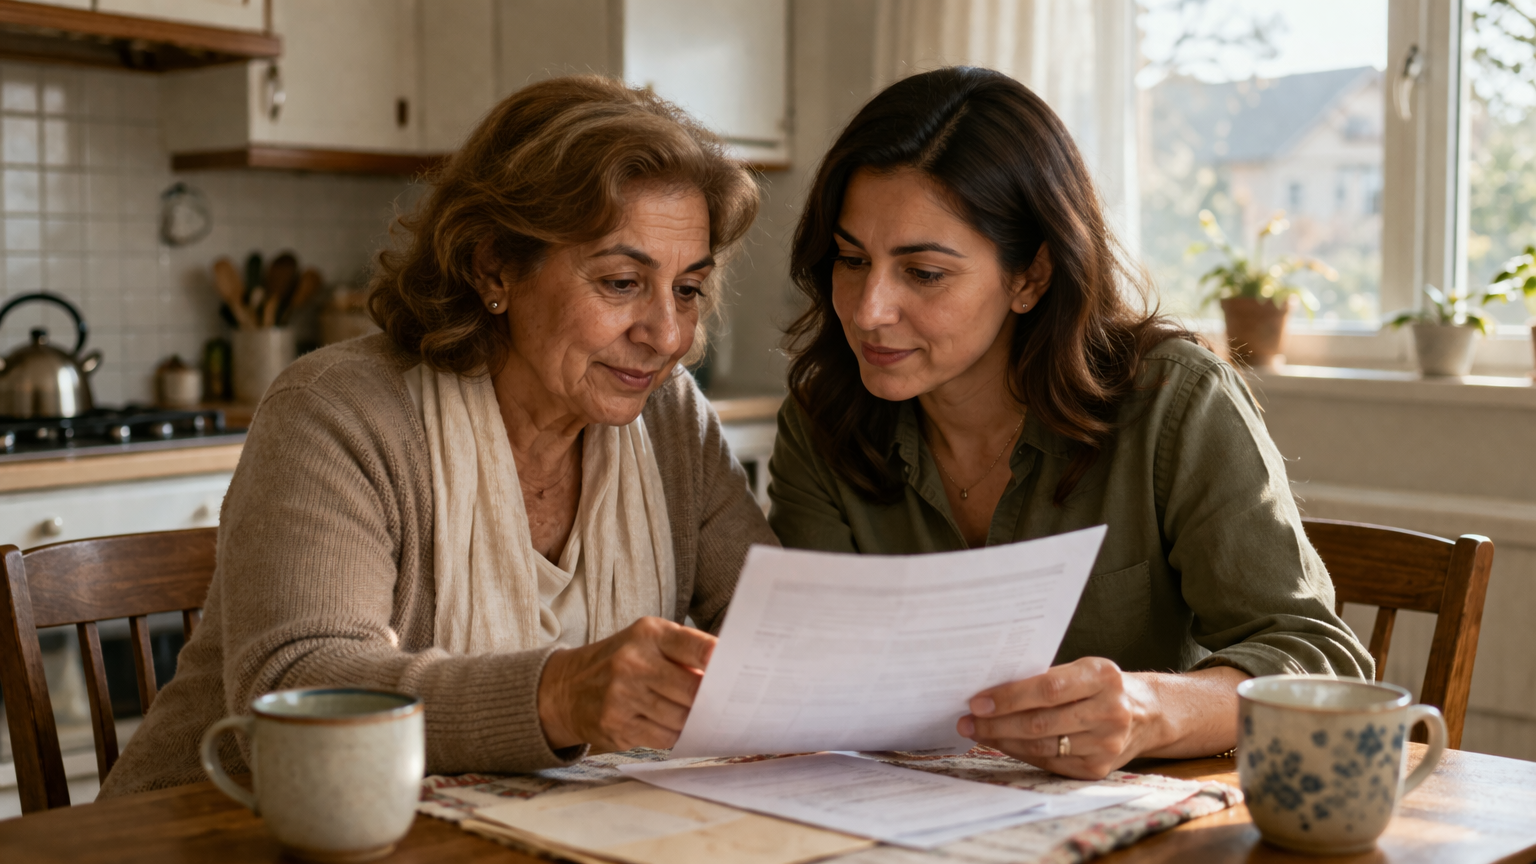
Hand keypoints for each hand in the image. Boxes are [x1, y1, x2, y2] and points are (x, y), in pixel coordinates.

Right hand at [537, 616, 714, 751]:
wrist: (566, 687)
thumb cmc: (620, 660)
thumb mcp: (647, 641)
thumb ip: (685, 653)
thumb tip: (730, 676)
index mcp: (648, 634)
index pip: (697, 648)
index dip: (722, 663)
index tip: (740, 673)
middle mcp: (633, 662)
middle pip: (693, 691)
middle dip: (710, 701)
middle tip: (724, 705)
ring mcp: (621, 696)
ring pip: (681, 719)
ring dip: (692, 721)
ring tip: (694, 715)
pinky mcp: (615, 726)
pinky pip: (664, 738)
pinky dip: (674, 735)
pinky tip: (670, 725)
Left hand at [957, 657, 1159, 779]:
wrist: (1147, 714)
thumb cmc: (1100, 686)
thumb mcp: (1083, 670)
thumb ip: (1045, 678)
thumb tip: (990, 690)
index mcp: (1103, 677)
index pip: (1048, 688)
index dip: (1010, 697)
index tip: (977, 701)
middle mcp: (1110, 711)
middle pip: (1041, 722)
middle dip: (996, 723)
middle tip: (966, 720)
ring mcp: (1106, 744)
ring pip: (1041, 746)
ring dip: (1002, 740)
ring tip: (976, 732)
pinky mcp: (1098, 769)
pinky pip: (1049, 762)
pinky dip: (1020, 753)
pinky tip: (1001, 743)